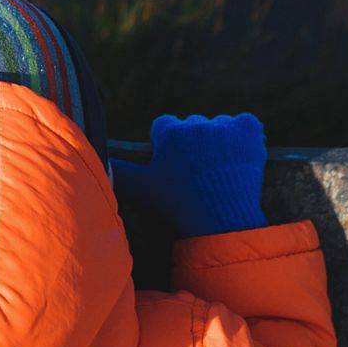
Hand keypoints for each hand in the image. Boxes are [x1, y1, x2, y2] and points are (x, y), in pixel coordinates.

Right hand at [109, 112, 265, 238]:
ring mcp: (224, 126)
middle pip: (192, 127)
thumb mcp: (141, 190)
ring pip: (219, 127)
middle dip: (194, 145)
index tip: (175, 169)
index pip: (164, 127)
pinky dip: (245, 137)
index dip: (168, 148)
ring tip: (219, 172)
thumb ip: (117, 172)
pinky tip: (239, 157)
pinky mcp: (249, 130)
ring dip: (220, 142)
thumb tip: (98, 161)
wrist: (221, 223)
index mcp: (169, 133)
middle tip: (197, 176)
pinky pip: (247, 124)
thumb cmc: (178, 208)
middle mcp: (196, 123)